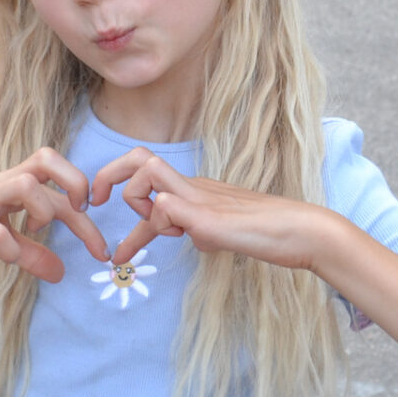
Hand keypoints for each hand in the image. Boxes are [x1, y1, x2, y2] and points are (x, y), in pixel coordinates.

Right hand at [0, 148, 109, 282]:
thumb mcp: (0, 241)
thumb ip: (31, 253)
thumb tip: (61, 272)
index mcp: (15, 184)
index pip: (60, 182)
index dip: (87, 209)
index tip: (100, 247)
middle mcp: (1, 183)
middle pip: (48, 162)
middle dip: (78, 189)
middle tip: (85, 222)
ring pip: (25, 184)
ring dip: (43, 211)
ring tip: (35, 232)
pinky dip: (9, 246)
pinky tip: (10, 257)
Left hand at [92, 148, 329, 270]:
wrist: (299, 231)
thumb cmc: (267, 232)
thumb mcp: (221, 231)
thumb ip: (200, 228)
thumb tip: (191, 237)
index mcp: (194, 187)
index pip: (147, 167)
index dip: (119, 179)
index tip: (106, 204)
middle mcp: (193, 185)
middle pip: (139, 156)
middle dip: (109, 175)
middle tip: (98, 202)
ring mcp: (199, 197)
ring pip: (147, 173)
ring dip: (137, 202)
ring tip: (153, 230)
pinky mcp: (206, 217)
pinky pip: (166, 207)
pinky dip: (158, 225)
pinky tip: (179, 240)